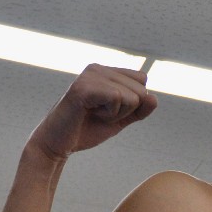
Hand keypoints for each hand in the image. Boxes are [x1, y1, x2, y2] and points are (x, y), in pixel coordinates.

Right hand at [28, 64, 157, 160]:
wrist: (58, 143)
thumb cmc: (86, 130)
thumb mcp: (119, 120)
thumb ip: (138, 110)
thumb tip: (154, 98)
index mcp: (105, 71)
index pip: (142, 81)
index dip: (133, 104)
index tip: (109, 111)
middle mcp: (98, 68)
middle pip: (140, 90)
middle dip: (126, 111)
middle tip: (100, 115)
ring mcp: (90, 75)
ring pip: (132, 96)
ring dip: (117, 114)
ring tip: (93, 114)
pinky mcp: (84, 87)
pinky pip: (118, 98)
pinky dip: (110, 114)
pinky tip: (90, 114)